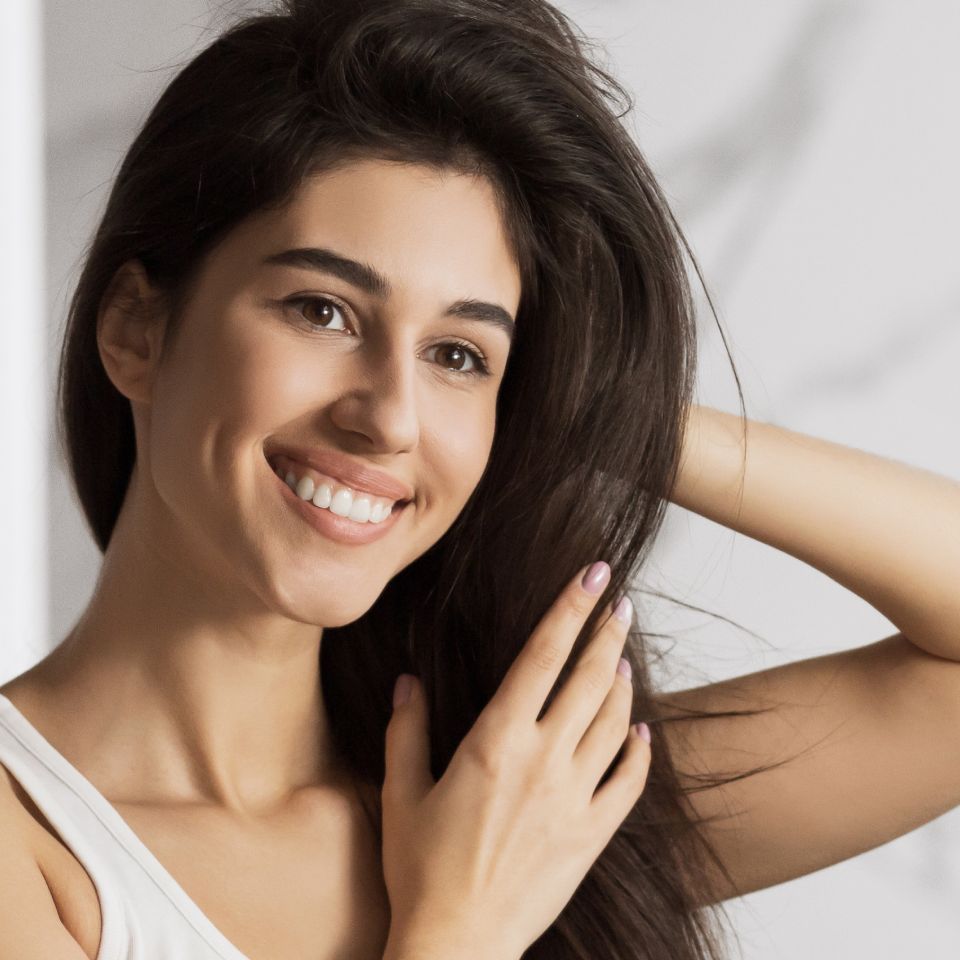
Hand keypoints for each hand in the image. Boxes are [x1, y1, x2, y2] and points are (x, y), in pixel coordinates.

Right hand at [380, 562, 651, 959]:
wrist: (459, 945)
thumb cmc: (422, 870)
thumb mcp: (403, 793)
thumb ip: (406, 729)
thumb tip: (408, 680)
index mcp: (496, 741)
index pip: (542, 656)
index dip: (569, 609)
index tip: (593, 576)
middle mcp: (543, 761)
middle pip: (589, 679)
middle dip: (607, 632)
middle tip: (621, 601)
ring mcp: (574, 798)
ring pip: (614, 724)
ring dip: (622, 684)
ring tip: (623, 657)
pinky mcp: (591, 835)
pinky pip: (628, 784)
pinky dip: (640, 752)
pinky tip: (642, 732)